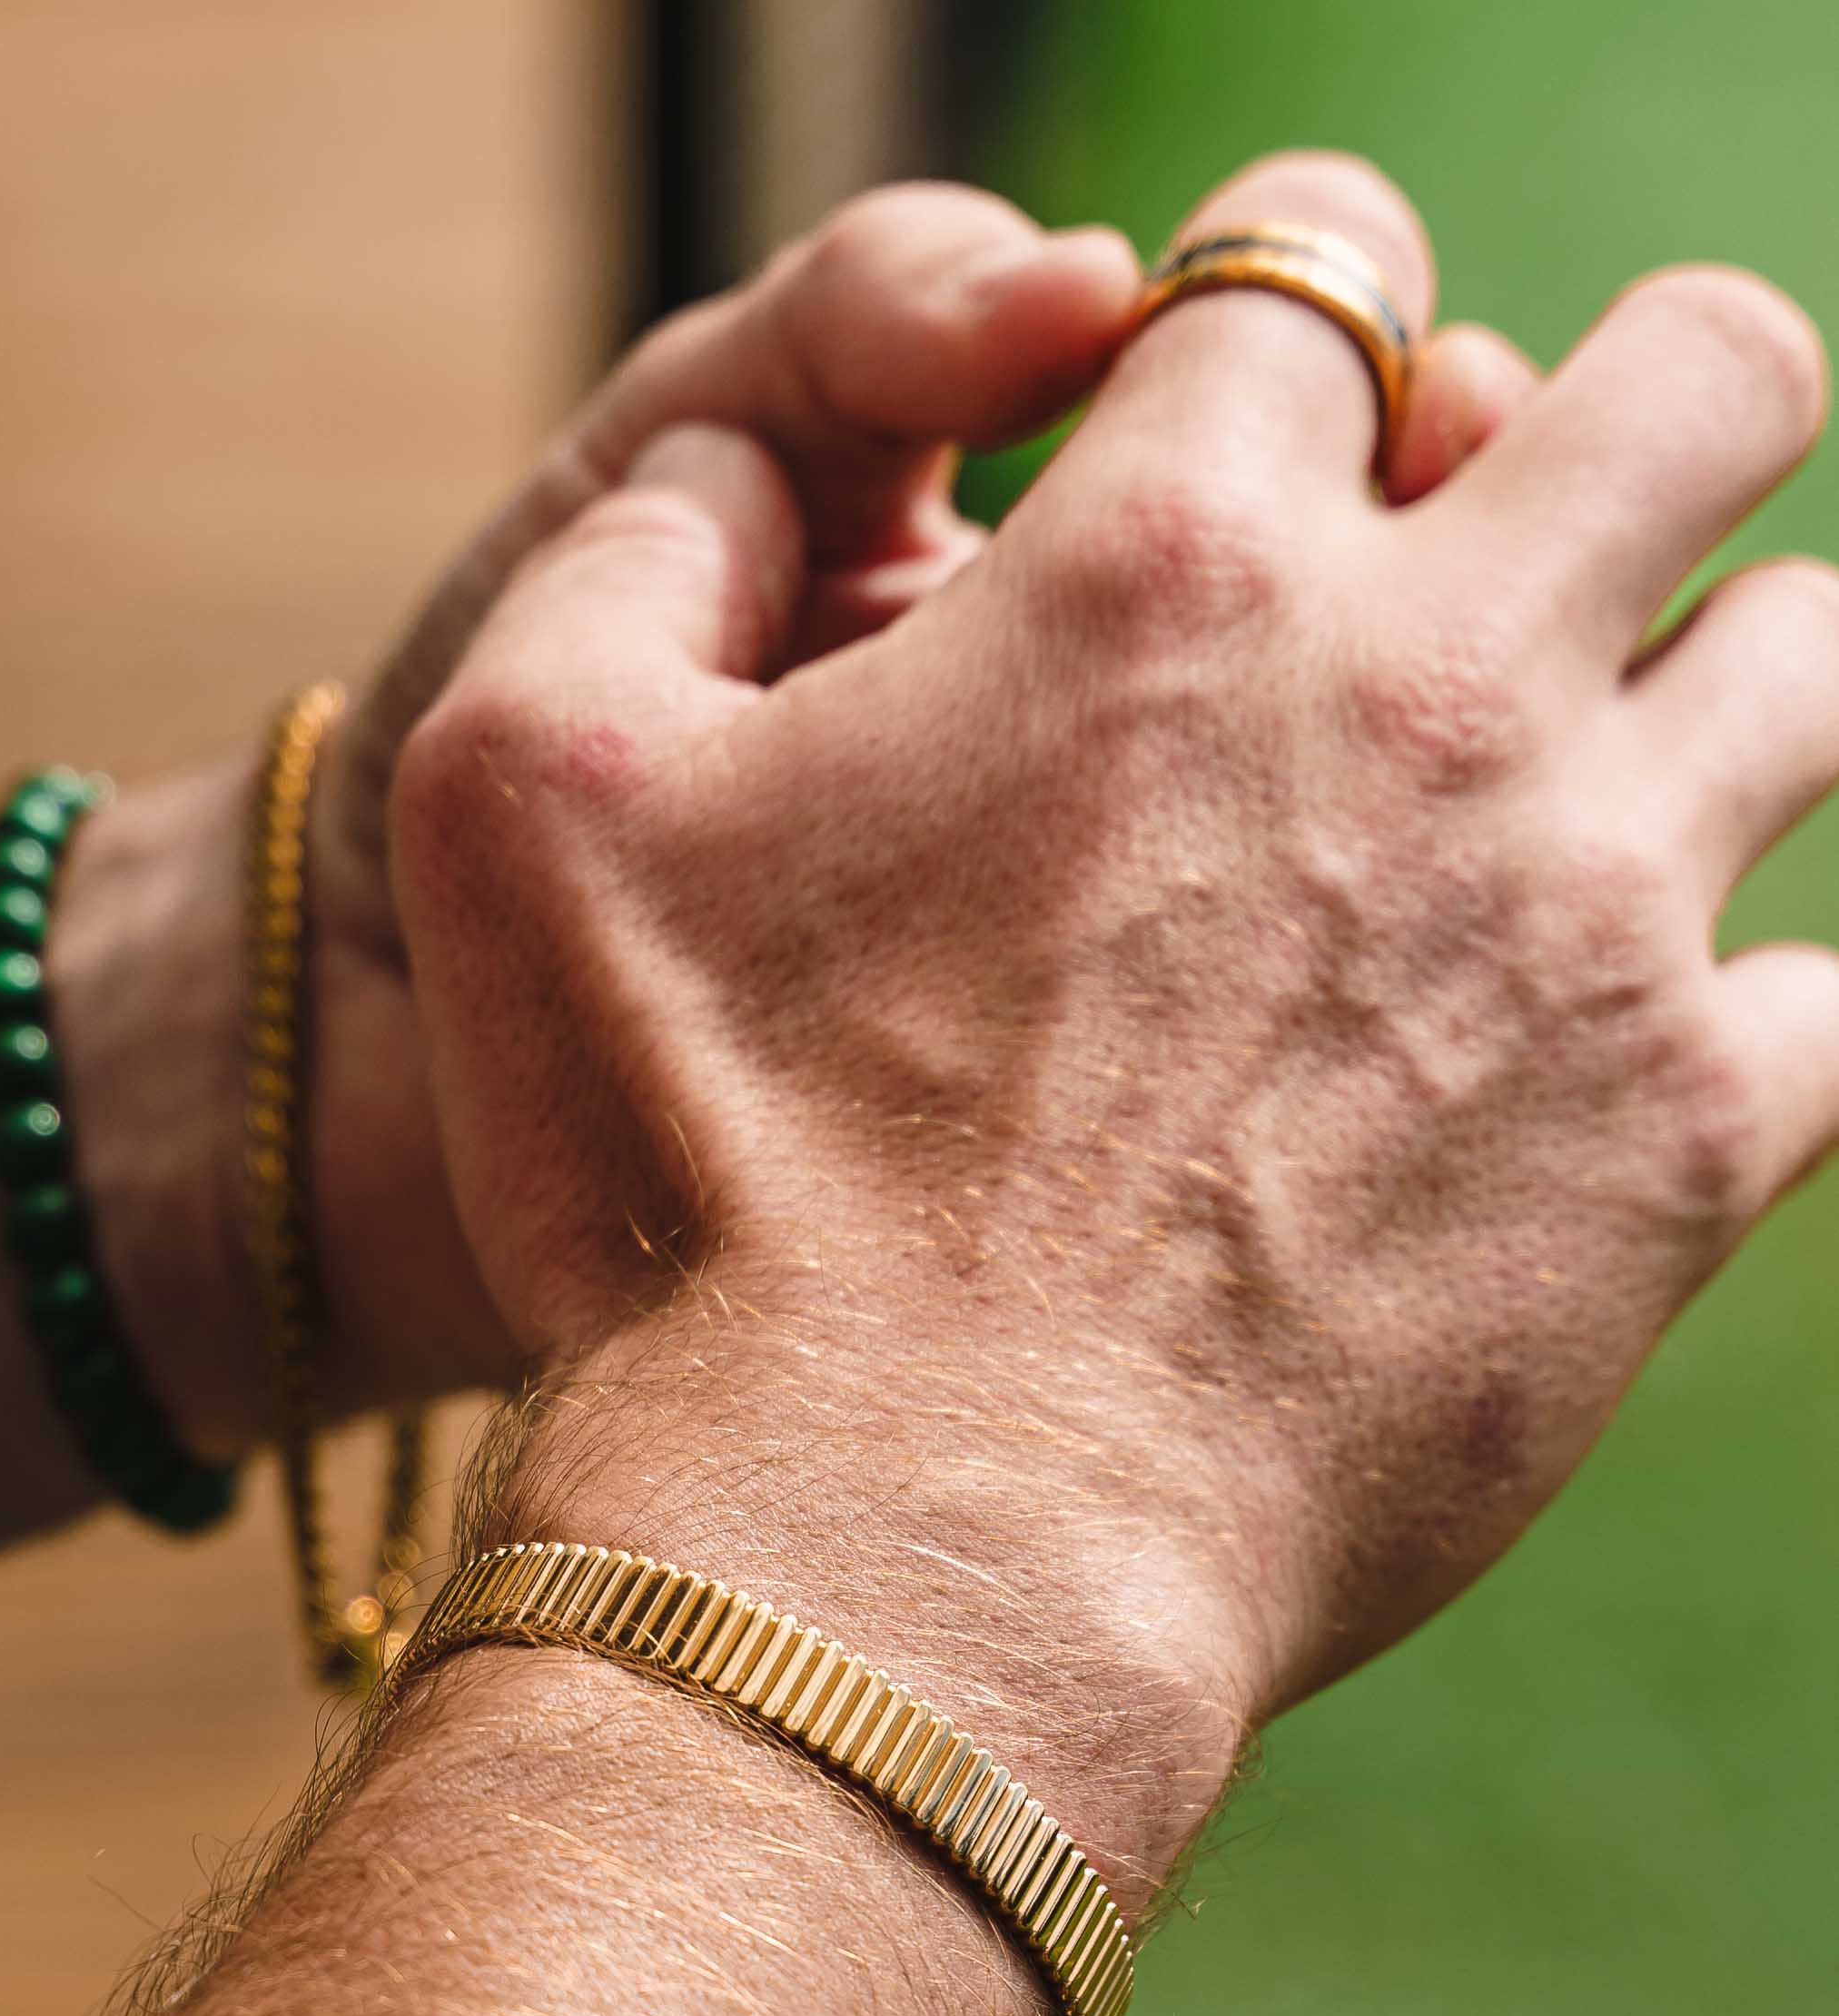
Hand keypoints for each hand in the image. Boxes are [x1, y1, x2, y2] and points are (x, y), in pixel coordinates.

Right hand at [389, 151, 1838, 1770]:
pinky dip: (1755, 988)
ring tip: (1573, 784)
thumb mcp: (513, 803)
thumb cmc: (684, 1185)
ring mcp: (1594, 918)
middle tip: (1488, 540)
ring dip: (1716, 674)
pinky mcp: (1681, 1152)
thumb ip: (642, 541)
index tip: (1241, 417)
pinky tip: (1619, 1042)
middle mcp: (1432, 691)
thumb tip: (781, 467)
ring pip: (1824, 658)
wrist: (886, 1551)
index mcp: (1160, 568)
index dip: (1281, 293)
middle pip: (1703, 379)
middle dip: (1613, 406)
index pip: (1321, 259)